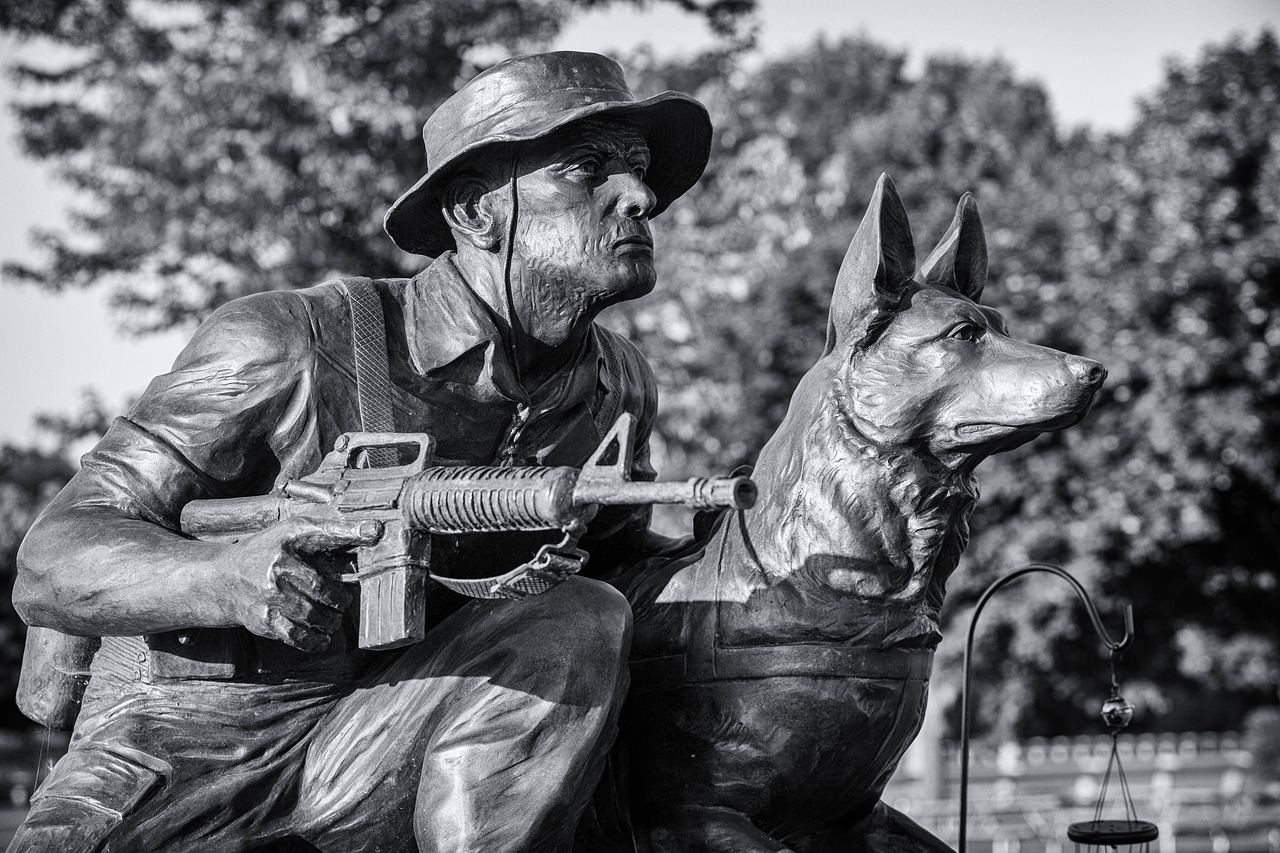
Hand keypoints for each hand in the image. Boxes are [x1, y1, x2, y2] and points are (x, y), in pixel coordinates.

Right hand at [218, 516, 382, 650]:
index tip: (375, 530)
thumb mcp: (291, 533)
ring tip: (333, 619)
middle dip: (339, 600)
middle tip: (343, 603)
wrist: (223, 579)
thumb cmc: (268, 553)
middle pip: (324, 589)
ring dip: (330, 621)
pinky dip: (315, 641)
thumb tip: (373, 532)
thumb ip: (327, 532)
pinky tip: (323, 638)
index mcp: (288, 538)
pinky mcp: (264, 619)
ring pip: (314, 615)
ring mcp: (270, 595)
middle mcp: (278, 566)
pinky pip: (297, 636)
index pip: (324, 532)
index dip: (351, 531)